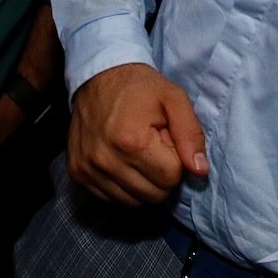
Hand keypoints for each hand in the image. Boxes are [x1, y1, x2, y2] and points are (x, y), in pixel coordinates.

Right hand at [68, 63, 206, 205]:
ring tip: (136, 152)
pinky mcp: (77, 174)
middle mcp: (105, 161)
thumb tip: (200, 171)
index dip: (174, 158)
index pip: (171, 177)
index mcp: (132, 142)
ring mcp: (88, 169)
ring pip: (133, 202)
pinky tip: (121, 160)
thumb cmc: (139, 86)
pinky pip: (111, 198)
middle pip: (153, 195)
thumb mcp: (174, 99)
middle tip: (152, 146)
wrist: (98, 75)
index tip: (164, 138)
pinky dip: (122, 185)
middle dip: (160, 174)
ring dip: (142, 182)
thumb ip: (191, 135)